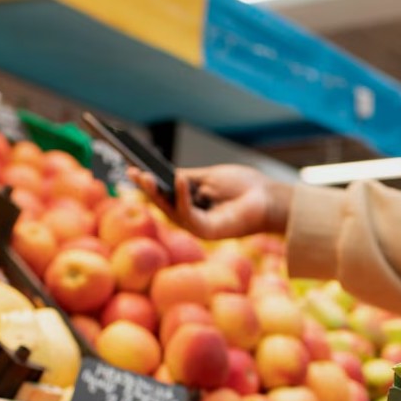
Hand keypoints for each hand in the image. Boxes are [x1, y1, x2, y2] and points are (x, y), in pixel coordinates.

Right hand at [128, 164, 291, 239]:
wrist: (269, 198)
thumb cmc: (243, 187)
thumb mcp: (208, 177)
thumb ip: (185, 178)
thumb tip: (163, 174)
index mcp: (190, 203)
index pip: (163, 194)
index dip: (148, 183)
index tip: (131, 168)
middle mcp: (190, 217)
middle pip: (162, 203)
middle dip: (147, 188)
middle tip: (133, 173)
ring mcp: (197, 226)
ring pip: (170, 211)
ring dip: (158, 193)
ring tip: (147, 176)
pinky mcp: (207, 232)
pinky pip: (188, 215)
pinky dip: (182, 197)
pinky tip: (178, 180)